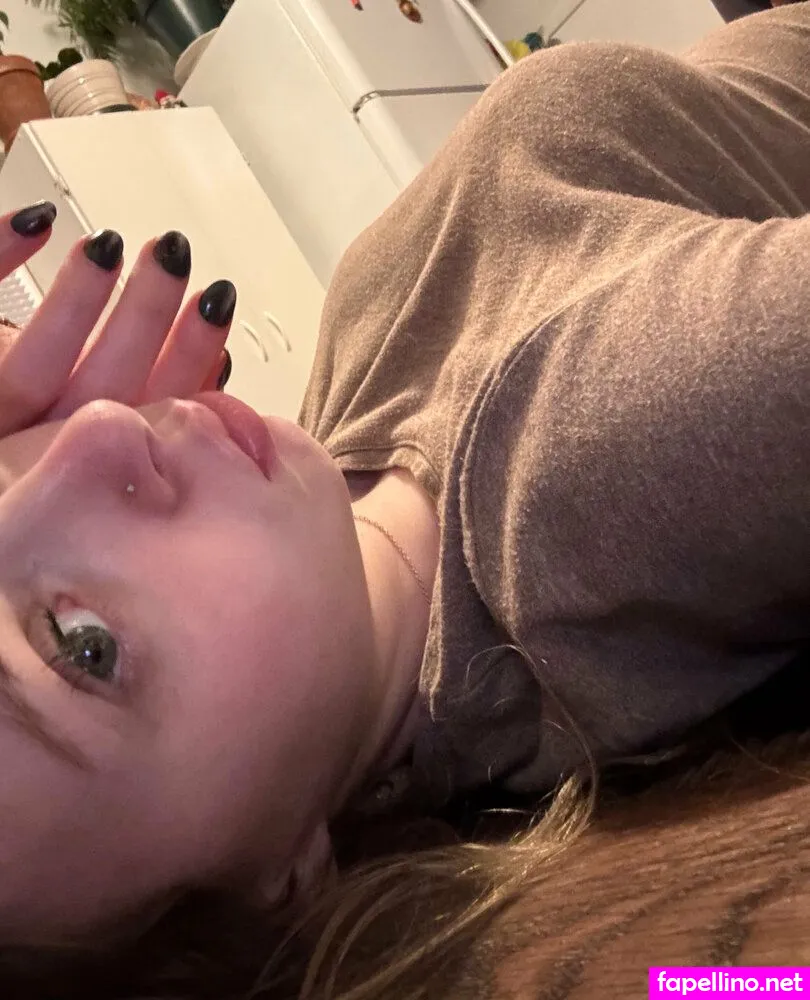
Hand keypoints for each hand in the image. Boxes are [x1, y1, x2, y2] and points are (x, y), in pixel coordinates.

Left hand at [0, 201, 234, 438]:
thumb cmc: (24, 412)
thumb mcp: (83, 417)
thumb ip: (139, 394)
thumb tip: (215, 363)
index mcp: (78, 456)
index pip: (145, 419)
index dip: (187, 363)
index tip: (214, 310)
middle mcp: (35, 449)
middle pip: (96, 393)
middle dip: (145, 319)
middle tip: (172, 259)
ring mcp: (0, 427)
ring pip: (32, 374)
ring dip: (79, 301)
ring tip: (108, 244)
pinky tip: (31, 223)